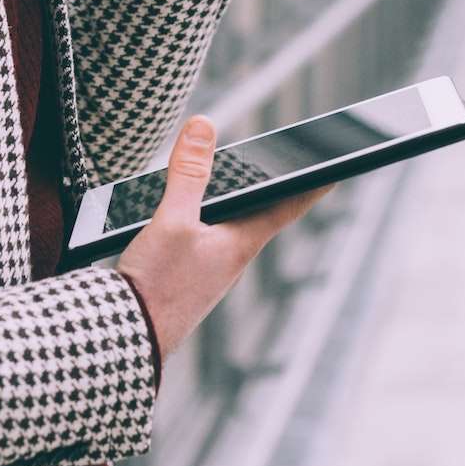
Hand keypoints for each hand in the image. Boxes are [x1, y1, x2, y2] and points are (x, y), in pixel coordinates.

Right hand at [115, 115, 332, 357]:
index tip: (338, 167)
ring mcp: (208, 271)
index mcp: (241, 244)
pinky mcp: (184, 279)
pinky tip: (183, 213)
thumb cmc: (156, 287)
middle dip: (270, 187)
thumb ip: (188, 172)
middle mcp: (231, 258)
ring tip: (236, 177)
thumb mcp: (172, 220)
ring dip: (234, 202)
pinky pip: (203, 240)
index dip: (312, 183)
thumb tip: (204, 125)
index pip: (288, 205)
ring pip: (228, 227)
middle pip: (259, 213)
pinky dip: (203, 219)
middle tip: (286, 162)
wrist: (125, 341)